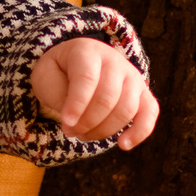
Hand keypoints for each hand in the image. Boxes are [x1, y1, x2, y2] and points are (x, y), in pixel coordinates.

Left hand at [31, 38, 157, 148]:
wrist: (76, 66)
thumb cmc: (59, 73)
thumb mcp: (46, 76)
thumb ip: (59, 95)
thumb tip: (76, 121)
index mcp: (87, 51)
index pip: (87, 78)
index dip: (77, 104)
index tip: (66, 123)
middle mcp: (114, 60)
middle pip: (108, 97)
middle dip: (87, 122)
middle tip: (70, 131)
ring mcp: (132, 76)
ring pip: (127, 108)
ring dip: (104, 130)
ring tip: (84, 135)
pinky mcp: (143, 93)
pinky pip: (150, 112)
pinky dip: (139, 131)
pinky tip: (123, 145)